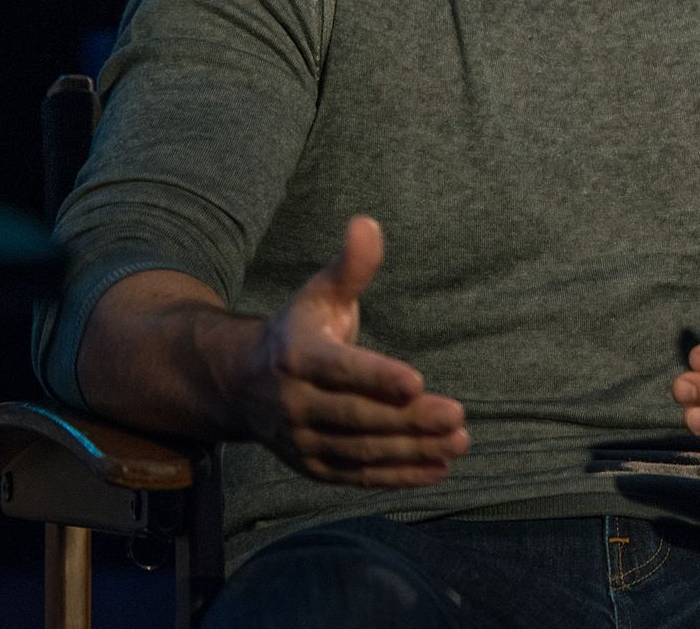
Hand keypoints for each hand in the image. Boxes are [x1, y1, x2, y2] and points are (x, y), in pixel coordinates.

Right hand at [236, 216, 468, 487]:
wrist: (241, 385)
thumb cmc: (299, 330)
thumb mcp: (320, 293)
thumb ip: (350, 266)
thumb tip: (367, 223)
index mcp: (298, 357)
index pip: (341, 370)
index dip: (377, 378)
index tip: (416, 382)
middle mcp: (295, 404)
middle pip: (357, 417)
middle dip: (408, 421)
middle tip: (457, 418)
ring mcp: (302, 441)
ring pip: (361, 450)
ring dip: (411, 452)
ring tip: (458, 444)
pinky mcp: (313, 466)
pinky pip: (357, 476)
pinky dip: (396, 477)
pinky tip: (437, 470)